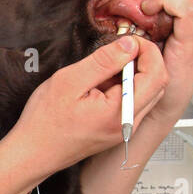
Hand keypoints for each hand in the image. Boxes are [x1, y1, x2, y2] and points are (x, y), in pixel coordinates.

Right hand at [11, 34, 167, 179]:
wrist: (33, 153)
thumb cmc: (45, 122)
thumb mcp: (70, 81)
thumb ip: (103, 61)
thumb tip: (129, 45)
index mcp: (121, 112)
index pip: (156, 74)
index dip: (147, 50)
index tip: (129, 40)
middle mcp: (129, 124)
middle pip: (159, 84)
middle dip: (145, 60)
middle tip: (121, 49)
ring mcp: (125, 129)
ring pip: (149, 93)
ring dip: (136, 73)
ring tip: (108, 67)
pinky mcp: (119, 130)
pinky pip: (135, 102)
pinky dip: (127, 86)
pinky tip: (103, 83)